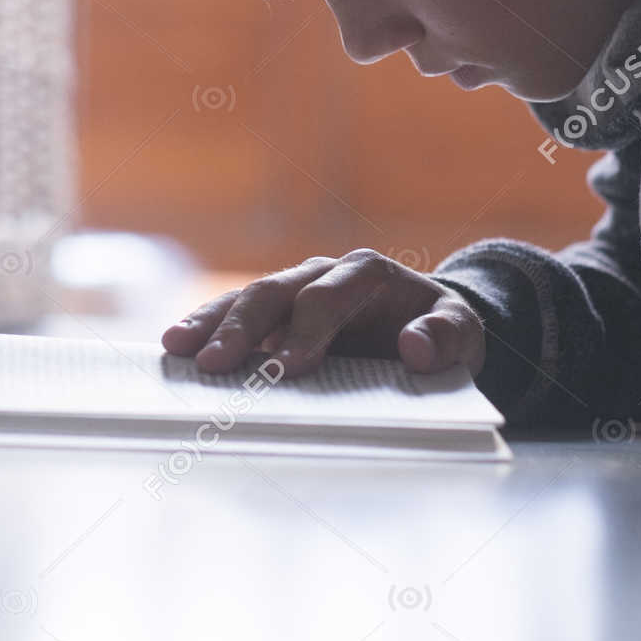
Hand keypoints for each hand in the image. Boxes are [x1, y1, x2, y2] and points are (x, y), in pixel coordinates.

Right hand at [161, 249, 487, 378]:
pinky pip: (233, 318)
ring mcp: (292, 293)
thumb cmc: (439, 331)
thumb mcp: (463, 335)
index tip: (290, 369)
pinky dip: (206, 330)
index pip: (330, 295)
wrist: (425, 327)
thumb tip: (415, 346)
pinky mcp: (273, 317)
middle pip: (276, 292)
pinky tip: (177, 351)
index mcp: (367, 272)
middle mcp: (322, 273)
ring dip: (210, 323)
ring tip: (177, 349)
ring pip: (245, 299)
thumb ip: (447, 338)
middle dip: (244, 327)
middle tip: (216, 365)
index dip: (308, 330)